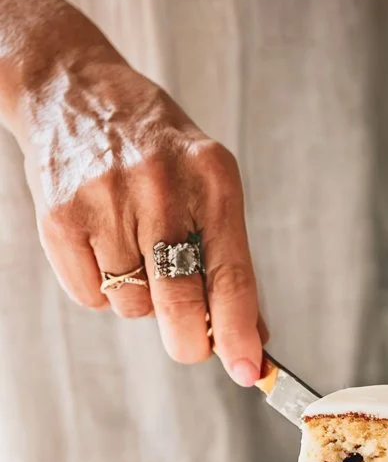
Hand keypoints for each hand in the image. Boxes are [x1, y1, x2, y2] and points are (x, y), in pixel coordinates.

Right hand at [18, 52, 262, 385]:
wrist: (72, 89)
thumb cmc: (155, 148)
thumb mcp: (208, 184)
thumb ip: (230, 260)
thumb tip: (253, 338)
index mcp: (212, 180)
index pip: (231, 276)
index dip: (238, 334)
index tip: (249, 371)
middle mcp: (160, 188)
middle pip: (179, 303)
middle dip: (189, 341)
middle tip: (190, 342)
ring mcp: (106, 202)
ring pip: (133, 307)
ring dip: (140, 301)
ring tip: (136, 252)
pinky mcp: (60, 218)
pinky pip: (91, 297)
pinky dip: (101, 289)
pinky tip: (104, 247)